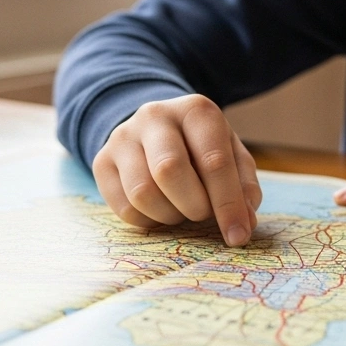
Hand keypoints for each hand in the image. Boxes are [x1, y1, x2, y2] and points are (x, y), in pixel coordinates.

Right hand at [93, 94, 261, 245]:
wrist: (157, 130)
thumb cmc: (202, 147)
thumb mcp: (231, 155)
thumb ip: (243, 186)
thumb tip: (242, 223)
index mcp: (196, 110)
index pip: (213, 161)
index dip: (228, 204)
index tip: (237, 235)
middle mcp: (155, 116)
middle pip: (169, 171)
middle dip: (193, 206)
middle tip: (203, 214)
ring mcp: (123, 137)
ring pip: (142, 192)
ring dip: (169, 215)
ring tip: (181, 208)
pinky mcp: (102, 161)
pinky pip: (123, 208)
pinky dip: (148, 220)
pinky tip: (160, 209)